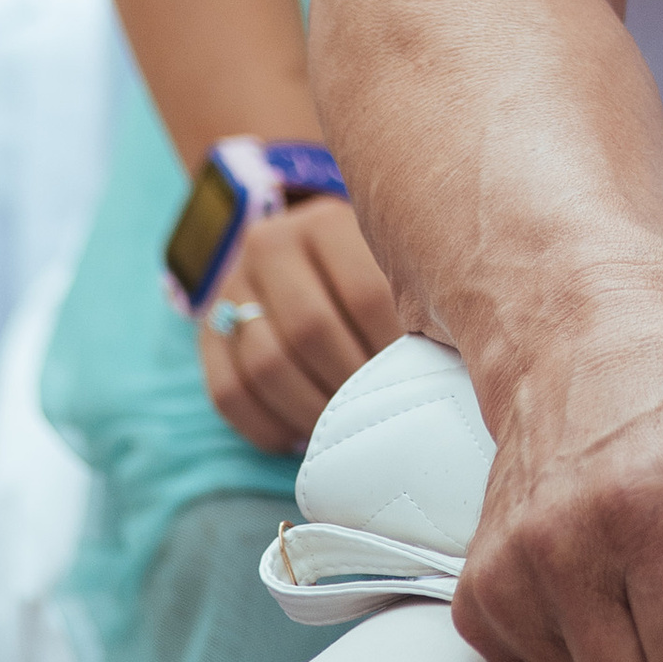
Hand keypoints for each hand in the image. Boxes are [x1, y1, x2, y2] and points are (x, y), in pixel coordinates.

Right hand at [196, 195, 400, 454]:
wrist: (292, 252)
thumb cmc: (366, 270)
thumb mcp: (389, 260)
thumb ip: (414, 296)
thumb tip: (457, 362)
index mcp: (327, 222)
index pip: (366, 295)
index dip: (393, 350)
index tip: (422, 385)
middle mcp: (271, 245)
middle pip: (311, 332)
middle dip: (353, 388)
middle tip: (387, 418)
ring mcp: (230, 289)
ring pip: (266, 366)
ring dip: (312, 413)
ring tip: (350, 435)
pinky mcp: (205, 333)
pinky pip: (228, 393)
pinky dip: (268, 427)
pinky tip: (302, 439)